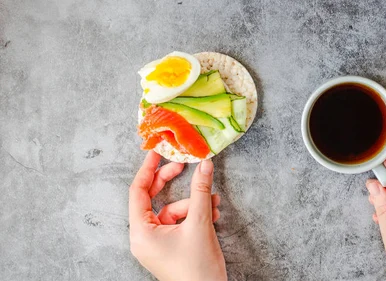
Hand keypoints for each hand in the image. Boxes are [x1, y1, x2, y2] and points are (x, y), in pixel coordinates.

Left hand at [129, 151, 226, 280]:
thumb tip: (204, 165)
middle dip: (171, 183)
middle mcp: (144, 238)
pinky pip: (178, 222)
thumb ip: (200, 191)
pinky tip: (212, 214)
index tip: (157, 152)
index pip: (137, 192)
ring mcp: (156, 244)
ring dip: (193, 202)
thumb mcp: (200, 223)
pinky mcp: (169, 247)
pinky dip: (194, 215)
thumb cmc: (197, 269)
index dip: (148, 169)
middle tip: (184, 165)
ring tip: (213, 203)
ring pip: (172, 210)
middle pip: (153, 199)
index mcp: (141, 233)